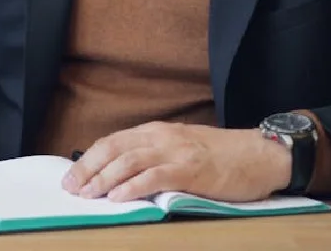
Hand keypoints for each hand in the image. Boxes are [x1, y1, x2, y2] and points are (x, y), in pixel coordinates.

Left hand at [61, 122, 290, 202]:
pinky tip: (118, 197)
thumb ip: (154, 156)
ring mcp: (176, 152)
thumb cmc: (221, 156)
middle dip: (88, 168)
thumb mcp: (180, 147)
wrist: (259, 154)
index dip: (89, 158)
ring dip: (104, 178)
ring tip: (88, 194)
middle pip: (114, 148)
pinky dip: (133, 186)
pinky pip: (155, 176)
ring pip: (129, 161)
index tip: (71, 176)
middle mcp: (161, 137)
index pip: (113, 141)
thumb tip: (121, 174)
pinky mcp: (191, 170)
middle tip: (70, 188)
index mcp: (156, 131)